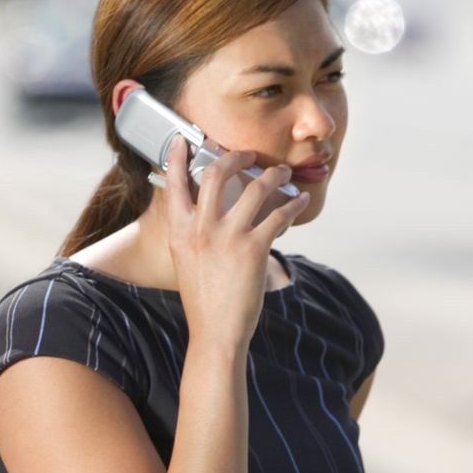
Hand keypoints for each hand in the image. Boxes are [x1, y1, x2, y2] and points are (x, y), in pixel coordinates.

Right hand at [163, 136, 308, 351]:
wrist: (215, 333)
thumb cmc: (204, 300)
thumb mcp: (185, 262)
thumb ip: (192, 234)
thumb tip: (208, 213)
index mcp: (179, 231)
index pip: (174, 183)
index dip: (176, 157)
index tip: (182, 139)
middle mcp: (200, 229)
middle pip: (215, 173)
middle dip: (236, 156)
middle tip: (249, 154)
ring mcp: (226, 237)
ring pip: (254, 188)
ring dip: (273, 175)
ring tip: (282, 173)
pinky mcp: (253, 249)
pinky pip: (278, 215)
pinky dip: (292, 205)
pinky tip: (298, 202)